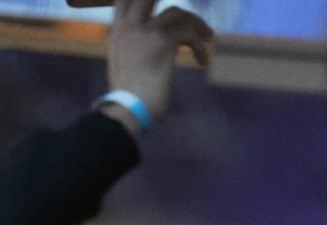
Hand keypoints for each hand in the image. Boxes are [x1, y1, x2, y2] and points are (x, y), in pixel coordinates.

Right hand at [107, 0, 212, 121]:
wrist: (128, 111)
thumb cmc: (128, 102)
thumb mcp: (124, 70)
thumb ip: (133, 53)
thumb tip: (147, 57)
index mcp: (118, 33)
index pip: (126, 0)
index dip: (144, 1)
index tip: (161, 7)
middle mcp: (129, 26)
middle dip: (176, 9)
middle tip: (189, 21)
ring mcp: (146, 31)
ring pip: (177, 13)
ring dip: (196, 25)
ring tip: (207, 38)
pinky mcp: (162, 42)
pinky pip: (188, 34)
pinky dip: (199, 47)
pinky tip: (202, 61)